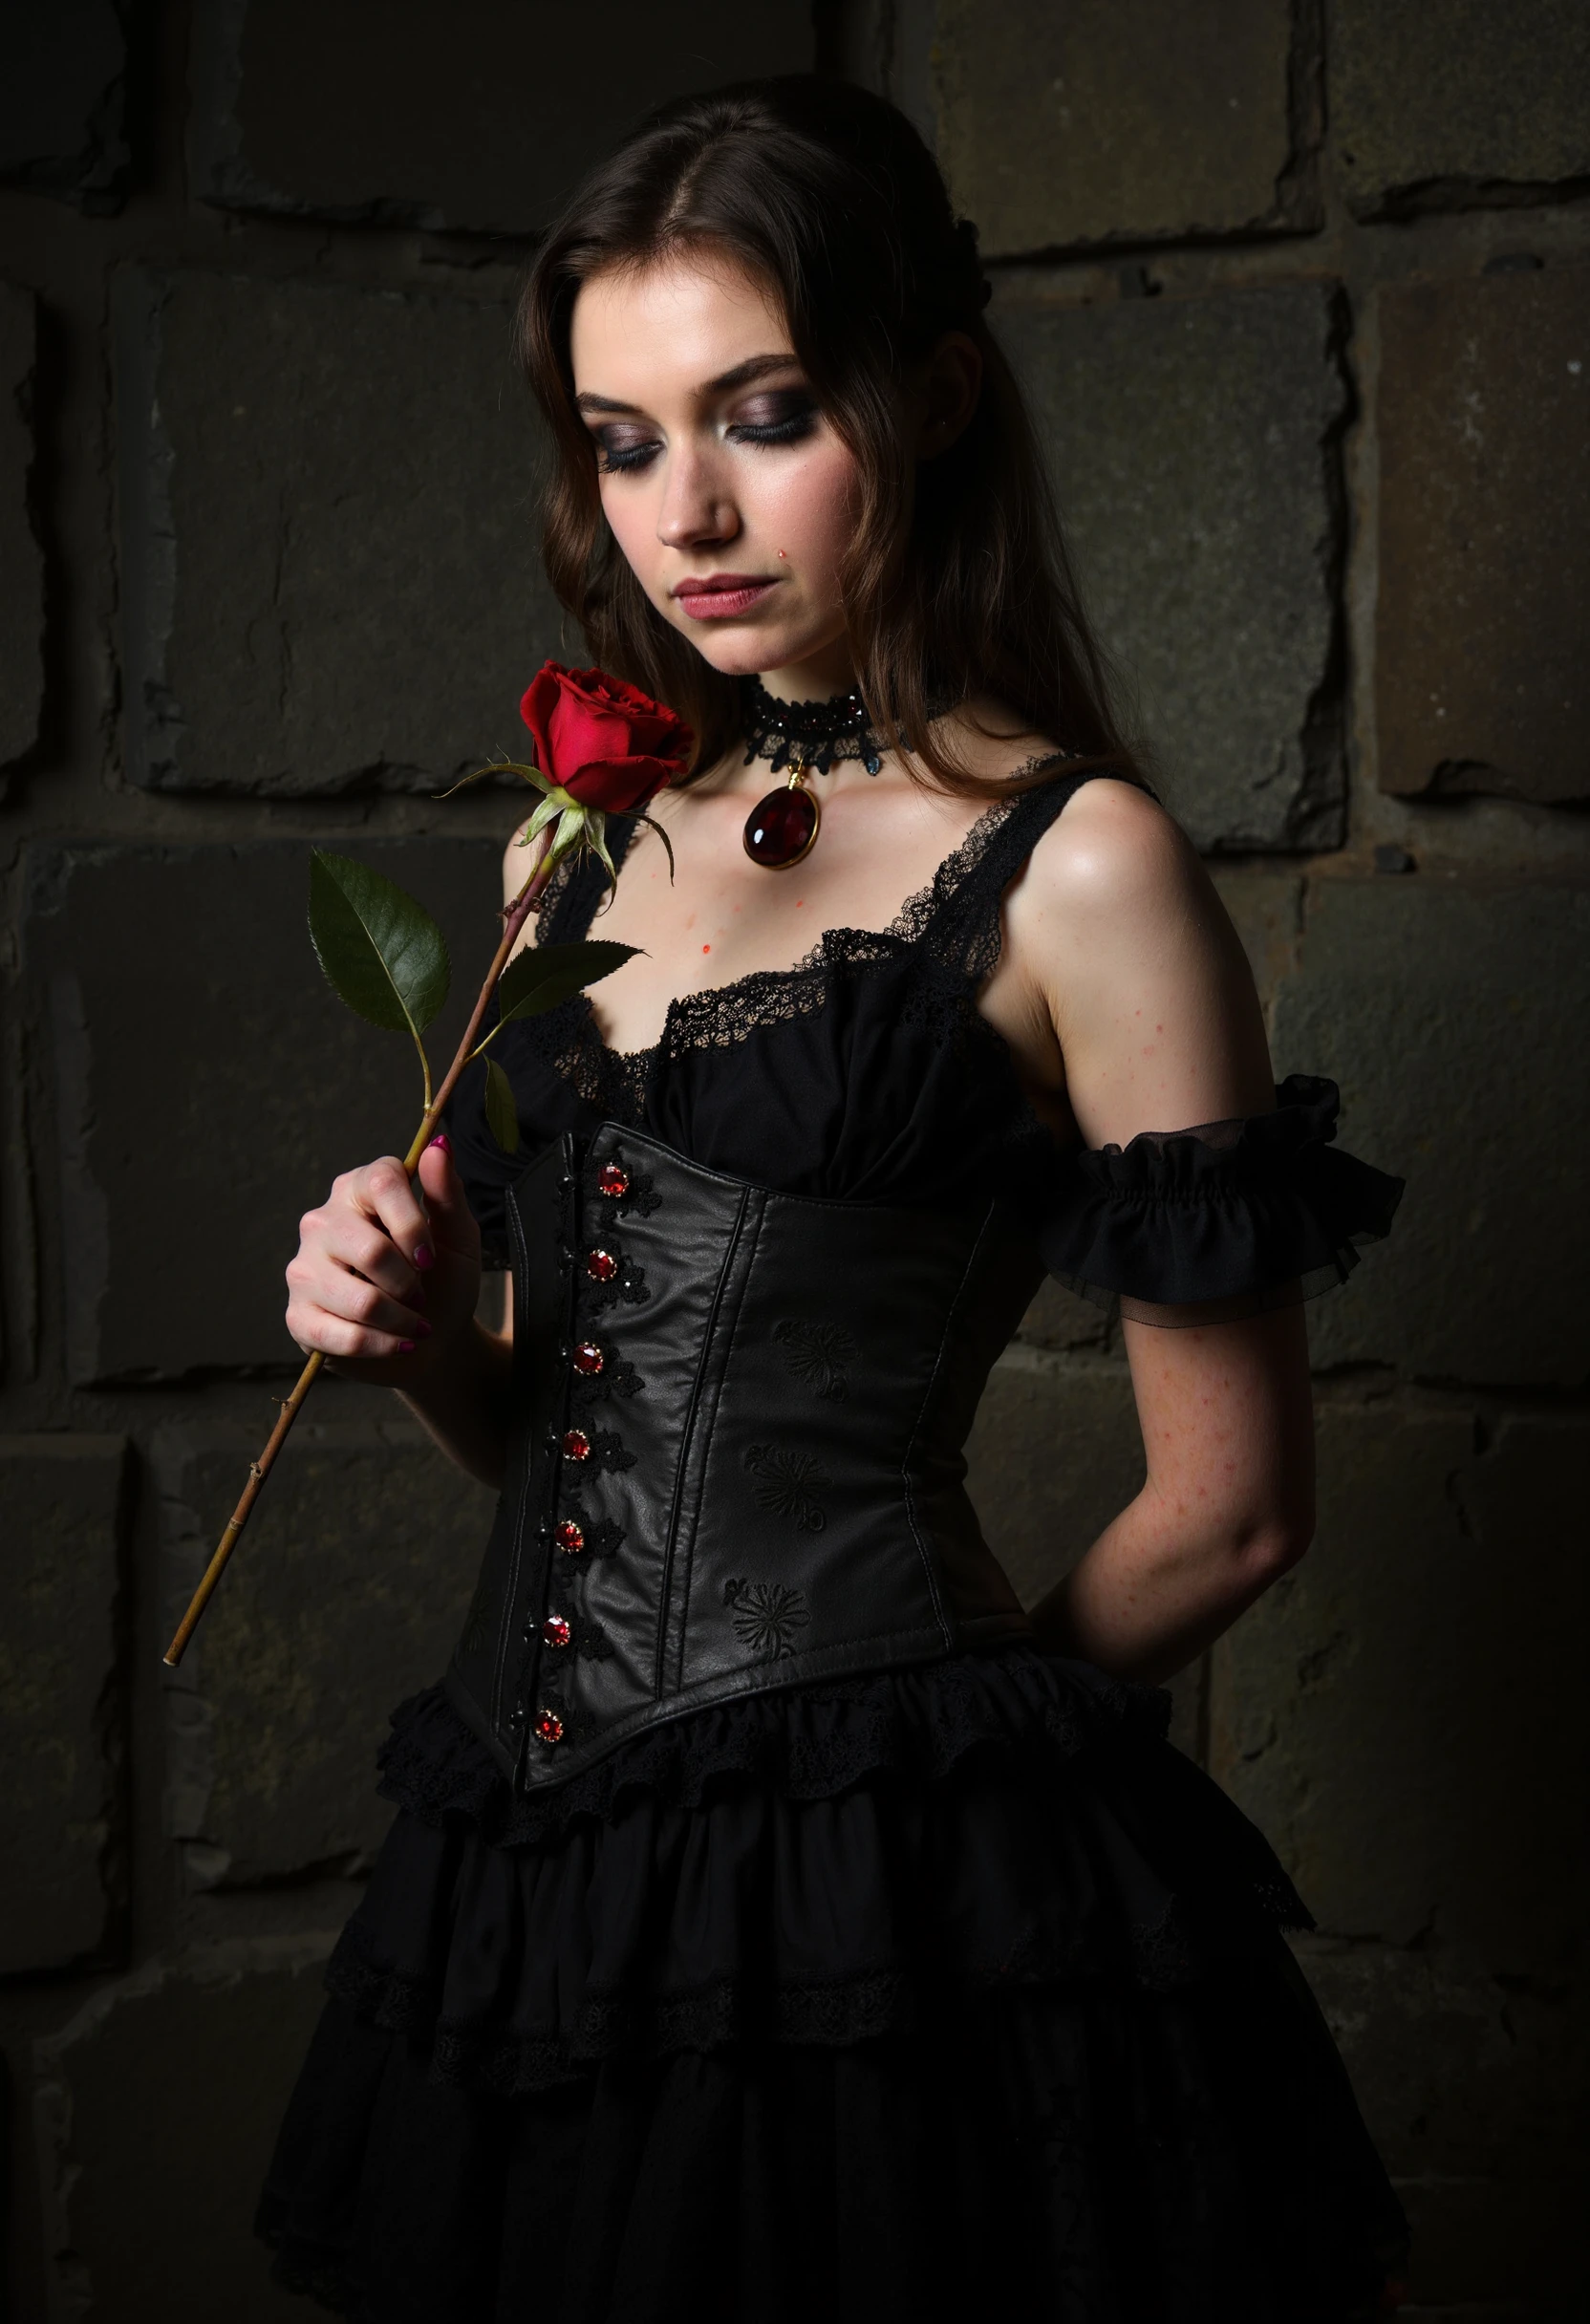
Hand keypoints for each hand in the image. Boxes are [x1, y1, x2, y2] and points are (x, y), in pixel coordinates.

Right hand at [285, 1135, 481, 1381]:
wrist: (432, 1340)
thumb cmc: (442, 1278)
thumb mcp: (457, 1236)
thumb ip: (447, 1193)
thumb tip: (439, 1145)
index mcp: (358, 1189)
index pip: (381, 1182)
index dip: (413, 1224)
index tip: (430, 1257)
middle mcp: (322, 1221)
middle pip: (371, 1249)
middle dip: (409, 1282)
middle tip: (420, 1294)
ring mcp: (303, 1269)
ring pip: (360, 1300)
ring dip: (401, 1319)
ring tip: (413, 1322)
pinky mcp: (298, 1316)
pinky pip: (343, 1336)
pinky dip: (383, 1346)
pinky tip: (396, 1343)